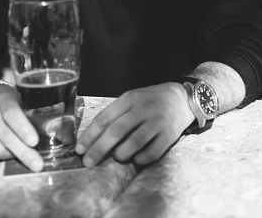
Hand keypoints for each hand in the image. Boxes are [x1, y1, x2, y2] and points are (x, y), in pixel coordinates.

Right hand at [0, 85, 42, 171]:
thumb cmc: (7, 101)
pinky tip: (7, 151)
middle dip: (24, 153)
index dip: (23, 129)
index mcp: (3, 100)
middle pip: (6, 137)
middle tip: (38, 164)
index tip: (34, 142)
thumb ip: (31, 113)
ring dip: (11, 156)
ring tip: (21, 153)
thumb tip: (49, 133)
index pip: (12, 114)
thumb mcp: (20, 99)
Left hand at [75, 83, 193, 166]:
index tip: (79, 149)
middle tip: (88, 162)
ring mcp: (158, 121)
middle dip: (99, 149)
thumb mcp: (133, 99)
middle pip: (117, 131)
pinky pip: (151, 152)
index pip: (105, 117)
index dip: (90, 135)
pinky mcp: (169, 135)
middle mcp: (144, 109)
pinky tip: (136, 157)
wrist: (182, 98)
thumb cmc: (151, 101)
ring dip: (121, 154)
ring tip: (118, 156)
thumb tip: (91, 140)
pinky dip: (140, 159)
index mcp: (131, 98)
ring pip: (134, 142)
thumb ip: (115, 115)